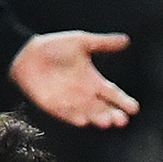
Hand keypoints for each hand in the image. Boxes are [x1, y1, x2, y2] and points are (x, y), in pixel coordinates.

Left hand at [10, 31, 139, 128]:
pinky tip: (84, 120)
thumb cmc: (55, 47)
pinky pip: (68, 115)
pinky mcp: (55, 108)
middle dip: (113, 115)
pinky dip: (75, 118)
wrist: (28, 54)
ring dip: (97, 119)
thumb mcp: (82, 42)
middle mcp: (84, 95)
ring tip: (107, 121)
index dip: (123, 101)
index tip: (134, 108)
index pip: (112, 94)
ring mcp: (71, 103)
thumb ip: (104, 43)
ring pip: (89, 114)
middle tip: (122, 120)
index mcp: (93, 80)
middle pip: (103, 109)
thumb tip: (125, 40)